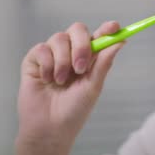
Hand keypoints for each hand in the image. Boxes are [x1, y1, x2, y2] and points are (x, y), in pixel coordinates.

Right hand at [16, 21, 124, 147]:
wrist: (49, 128)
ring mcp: (52, 55)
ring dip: (63, 61)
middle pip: (77, 29)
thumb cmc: (74, 111)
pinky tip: (47, 80)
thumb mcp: (93, 87)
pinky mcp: (34, 60)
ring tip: (61, 81)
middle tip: (80, 67)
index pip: (98, 37)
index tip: (114, 27)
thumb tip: (120, 42)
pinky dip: (47, 64)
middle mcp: (70, 53)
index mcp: (88, 58)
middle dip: (81, 45)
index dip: (106, 29)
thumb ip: (103, 63)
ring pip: (59, 38)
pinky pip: (42, 48)